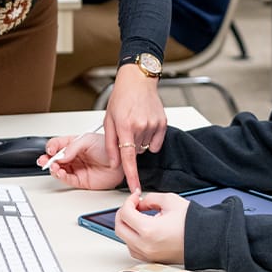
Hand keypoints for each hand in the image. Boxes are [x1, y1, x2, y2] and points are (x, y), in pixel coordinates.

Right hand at [42, 134, 123, 189]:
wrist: (122, 161)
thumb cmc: (109, 148)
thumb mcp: (88, 140)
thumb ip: (73, 147)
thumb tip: (61, 155)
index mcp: (74, 144)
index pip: (57, 145)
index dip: (51, 147)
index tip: (50, 150)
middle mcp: (74, 156)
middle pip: (55, 159)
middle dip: (47, 160)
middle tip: (44, 161)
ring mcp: (77, 168)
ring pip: (59, 169)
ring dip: (53, 169)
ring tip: (54, 167)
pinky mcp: (81, 180)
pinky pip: (67, 179)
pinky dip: (61, 177)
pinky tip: (60, 173)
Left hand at [104, 64, 167, 192]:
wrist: (138, 81)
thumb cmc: (121, 98)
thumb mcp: (108, 120)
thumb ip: (111, 144)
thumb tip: (113, 164)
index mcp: (125, 126)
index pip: (128, 158)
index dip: (132, 176)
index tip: (136, 189)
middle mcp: (141, 127)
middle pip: (136, 152)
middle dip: (130, 146)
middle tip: (127, 129)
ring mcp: (154, 125)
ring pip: (145, 147)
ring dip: (140, 141)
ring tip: (136, 123)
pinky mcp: (163, 123)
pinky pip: (156, 143)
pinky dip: (151, 138)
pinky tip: (146, 125)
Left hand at [115, 191, 187, 263]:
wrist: (207, 239)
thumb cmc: (193, 223)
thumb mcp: (170, 200)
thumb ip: (151, 199)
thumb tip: (141, 203)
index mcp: (148, 230)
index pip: (125, 213)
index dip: (129, 201)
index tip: (136, 197)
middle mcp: (145, 246)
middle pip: (119, 228)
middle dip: (123, 213)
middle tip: (133, 205)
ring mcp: (148, 255)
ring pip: (124, 240)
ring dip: (128, 226)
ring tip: (140, 217)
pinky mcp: (153, 260)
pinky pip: (134, 249)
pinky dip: (133, 238)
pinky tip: (142, 229)